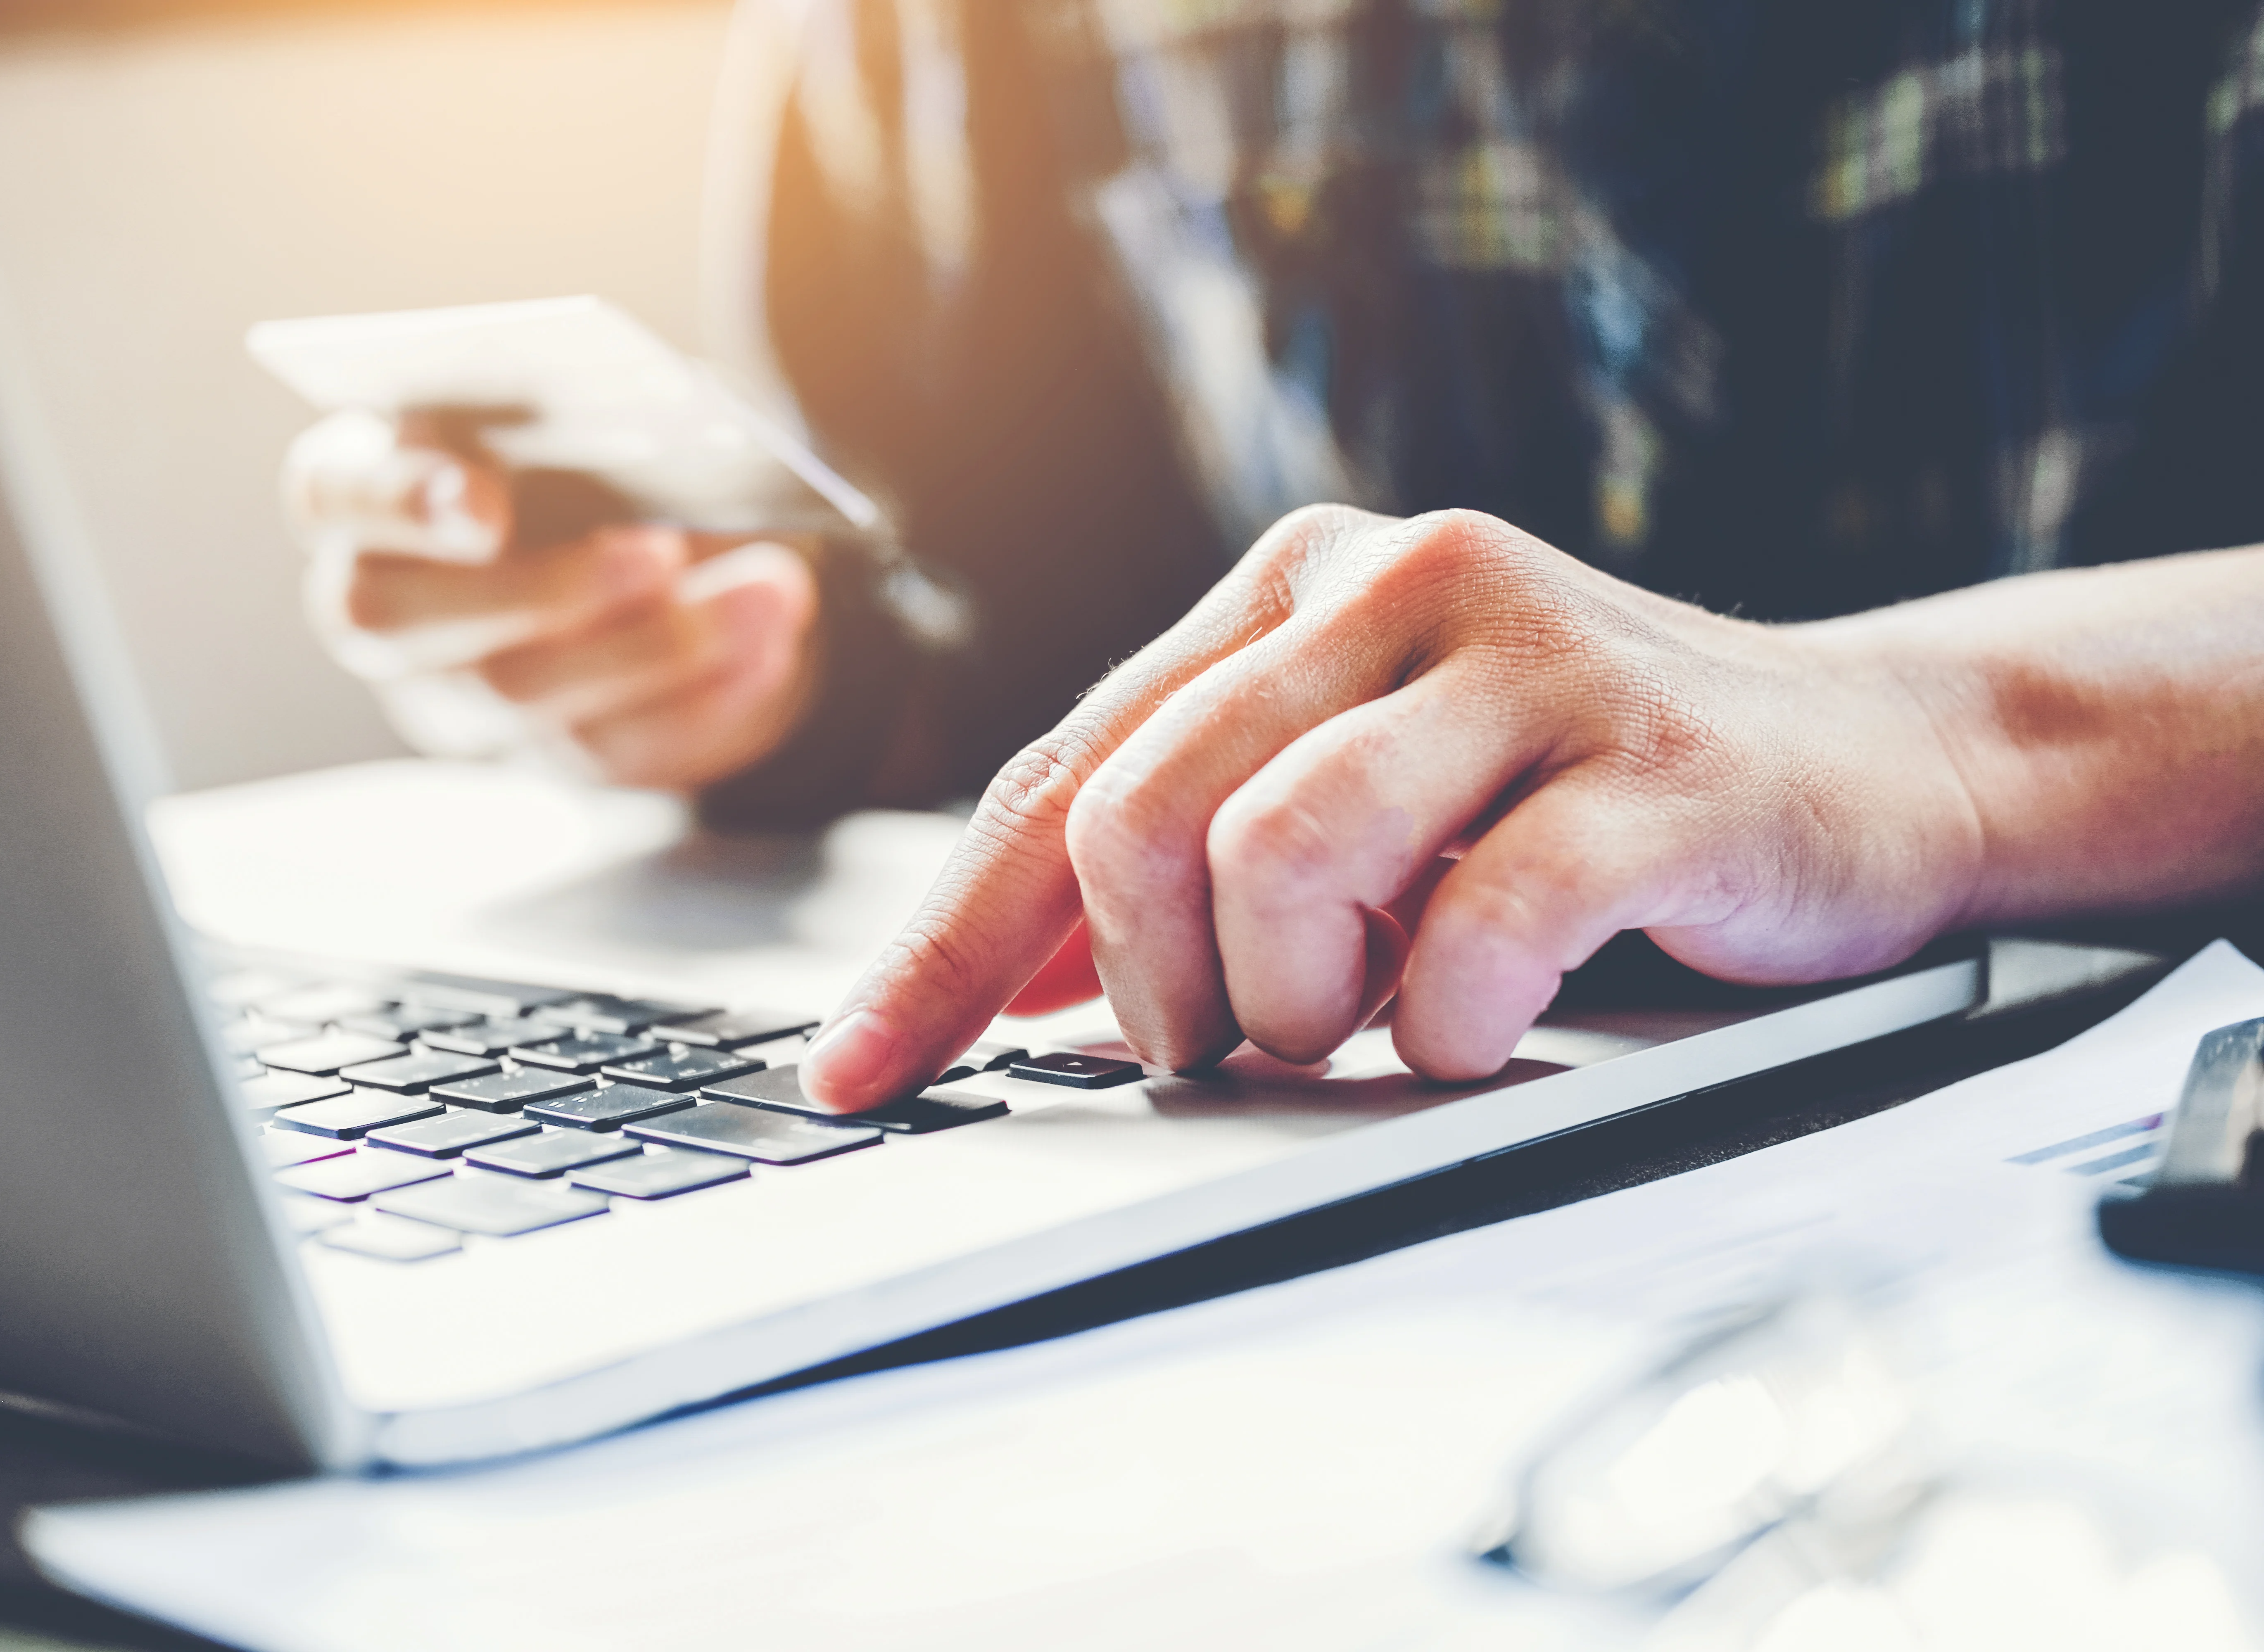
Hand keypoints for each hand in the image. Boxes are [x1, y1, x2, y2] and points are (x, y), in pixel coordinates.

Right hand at [283, 410, 818, 790]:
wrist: (663, 550)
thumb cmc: (594, 453)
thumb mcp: (588, 411)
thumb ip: (585, 407)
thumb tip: (662, 423)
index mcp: (369, 495)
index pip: (330, 492)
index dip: (393, 498)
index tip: (483, 502)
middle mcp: (392, 609)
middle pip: (403, 620)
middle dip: (533, 590)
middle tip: (652, 551)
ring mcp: (464, 697)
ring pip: (522, 696)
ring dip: (653, 646)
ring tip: (763, 591)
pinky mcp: (561, 752)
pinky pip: (622, 746)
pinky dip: (709, 696)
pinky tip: (773, 644)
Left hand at [800, 505, 1989, 1107]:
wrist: (1872, 766)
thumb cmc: (1580, 802)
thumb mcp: (1361, 801)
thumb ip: (1187, 857)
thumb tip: (1000, 981)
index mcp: (1295, 589)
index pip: (1060, 777)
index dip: (941, 946)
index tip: (853, 1074)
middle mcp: (1393, 585)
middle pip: (1143, 813)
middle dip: (1156, 981)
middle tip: (1228, 1045)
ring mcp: (1530, 659)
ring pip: (1285, 853)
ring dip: (1296, 999)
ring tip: (1362, 1024)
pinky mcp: (1657, 760)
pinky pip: (1481, 923)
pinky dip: (1450, 1019)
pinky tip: (1478, 1024)